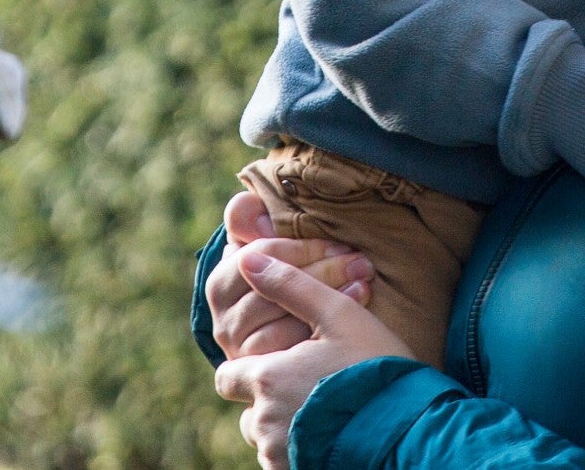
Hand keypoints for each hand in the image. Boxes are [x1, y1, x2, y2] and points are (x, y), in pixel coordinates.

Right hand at [208, 191, 372, 359]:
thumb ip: (249, 217)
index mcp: (220, 286)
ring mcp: (243, 354)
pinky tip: (357, 313)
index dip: (300, 247)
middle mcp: (223, 324)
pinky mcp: (266, 376)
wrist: (297, 328)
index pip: (258, 257)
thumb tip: (252, 209)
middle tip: (360, 260)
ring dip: (330, 296)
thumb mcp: (265, 240)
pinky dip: (329, 326)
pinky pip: (297, 350)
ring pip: (286, 319)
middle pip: (273, 290)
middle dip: (322, 270)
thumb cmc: (284, 273)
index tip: (338, 242)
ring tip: (363, 281)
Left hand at [213, 250, 416, 469]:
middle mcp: (265, 422)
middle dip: (267, 402)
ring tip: (322, 411)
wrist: (407, 428)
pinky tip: (332, 432)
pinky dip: (300, 449)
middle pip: (248, 412)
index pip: (227, 377)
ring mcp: (279, 454)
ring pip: (266, 439)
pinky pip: (283, 462)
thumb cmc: (374, 366)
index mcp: (267, 378)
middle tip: (306, 389)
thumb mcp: (339, 315)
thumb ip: (291, 285)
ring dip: (284, 427)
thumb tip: (249, 258)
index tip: (278, 363)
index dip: (248, 369)